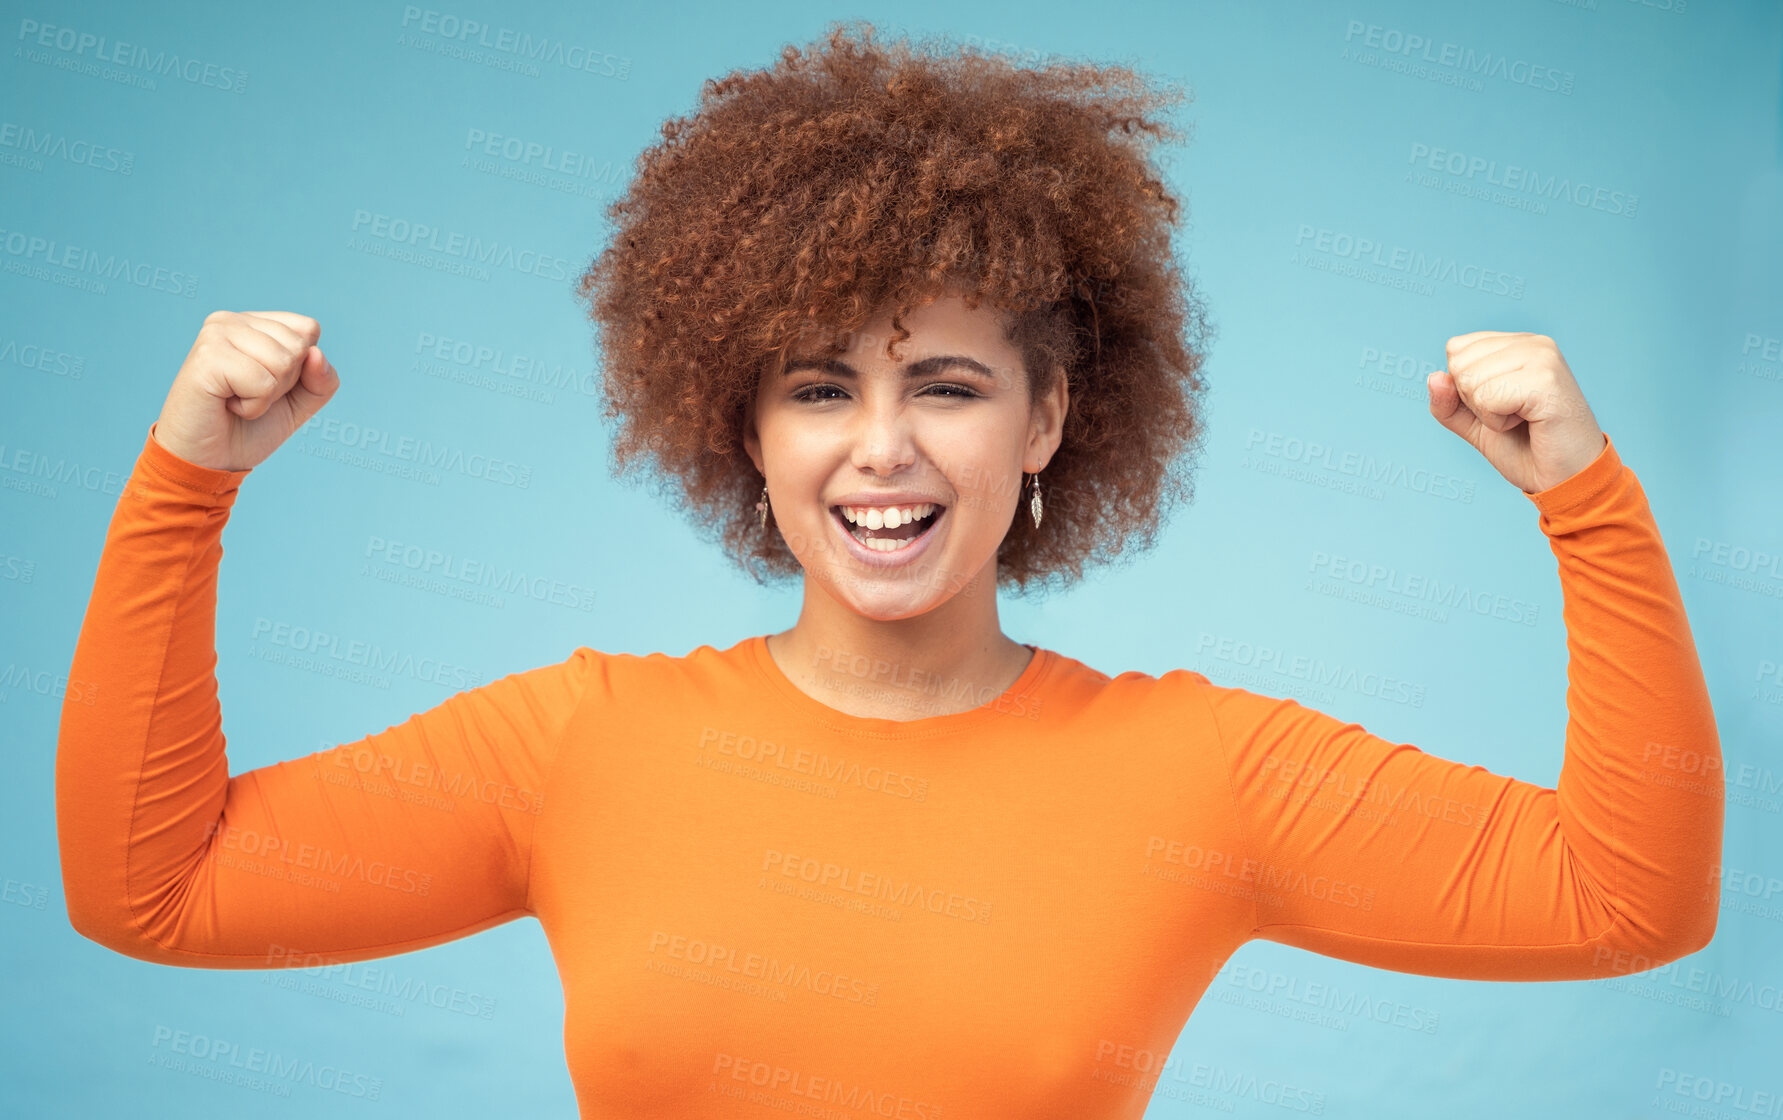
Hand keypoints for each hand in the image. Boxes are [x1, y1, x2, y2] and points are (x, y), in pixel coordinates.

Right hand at [153, 311, 338, 472]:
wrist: (209, 461)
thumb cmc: (250, 427)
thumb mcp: (300, 402)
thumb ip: (322, 379)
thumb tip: (316, 354)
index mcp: (253, 323)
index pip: (308, 329)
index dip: (302, 368)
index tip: (266, 383)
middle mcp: (231, 320)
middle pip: (299, 346)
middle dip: (284, 383)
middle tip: (248, 395)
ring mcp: (216, 334)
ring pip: (283, 362)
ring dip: (267, 396)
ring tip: (235, 399)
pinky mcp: (207, 357)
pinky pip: (262, 382)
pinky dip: (253, 406)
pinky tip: (226, 405)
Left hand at [1426, 332, 1606, 494]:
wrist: (1566, 479)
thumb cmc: (1526, 448)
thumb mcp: (1473, 423)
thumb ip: (1447, 402)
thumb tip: (1434, 377)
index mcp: (1517, 344)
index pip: (1456, 349)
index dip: (1465, 388)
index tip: (1502, 405)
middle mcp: (1533, 343)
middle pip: (1458, 363)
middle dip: (1474, 401)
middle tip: (1513, 416)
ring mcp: (1543, 357)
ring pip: (1469, 380)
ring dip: (1487, 414)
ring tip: (1522, 419)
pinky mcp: (1546, 380)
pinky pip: (1487, 398)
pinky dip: (1498, 422)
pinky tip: (1529, 423)